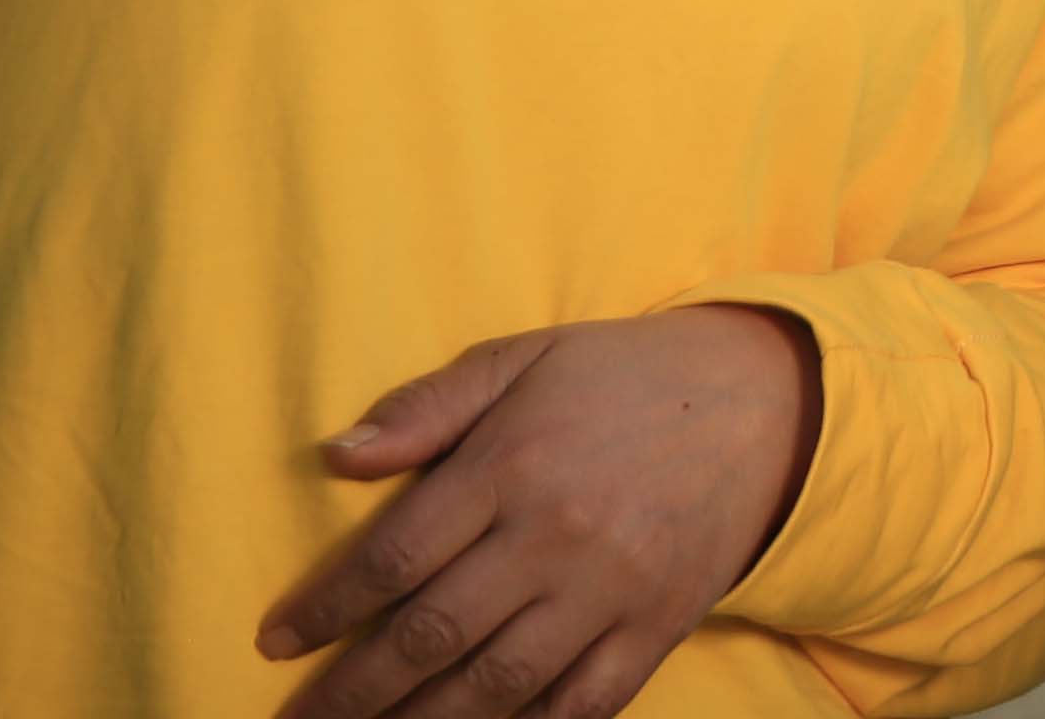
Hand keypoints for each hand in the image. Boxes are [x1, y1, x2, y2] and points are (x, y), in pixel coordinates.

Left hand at [254, 305, 817, 717]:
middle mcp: (558, 534)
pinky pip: (582, 704)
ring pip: (496, 684)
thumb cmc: (624, 378)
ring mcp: (612, 588)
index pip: (394, 554)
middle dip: (351, 692)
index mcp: (515, 462)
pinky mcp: (658, 626)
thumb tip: (336, 455)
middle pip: (431, 635)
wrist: (769, 401)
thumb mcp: (526, 358)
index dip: (326, 608)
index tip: (275, 642)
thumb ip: (430, 405)